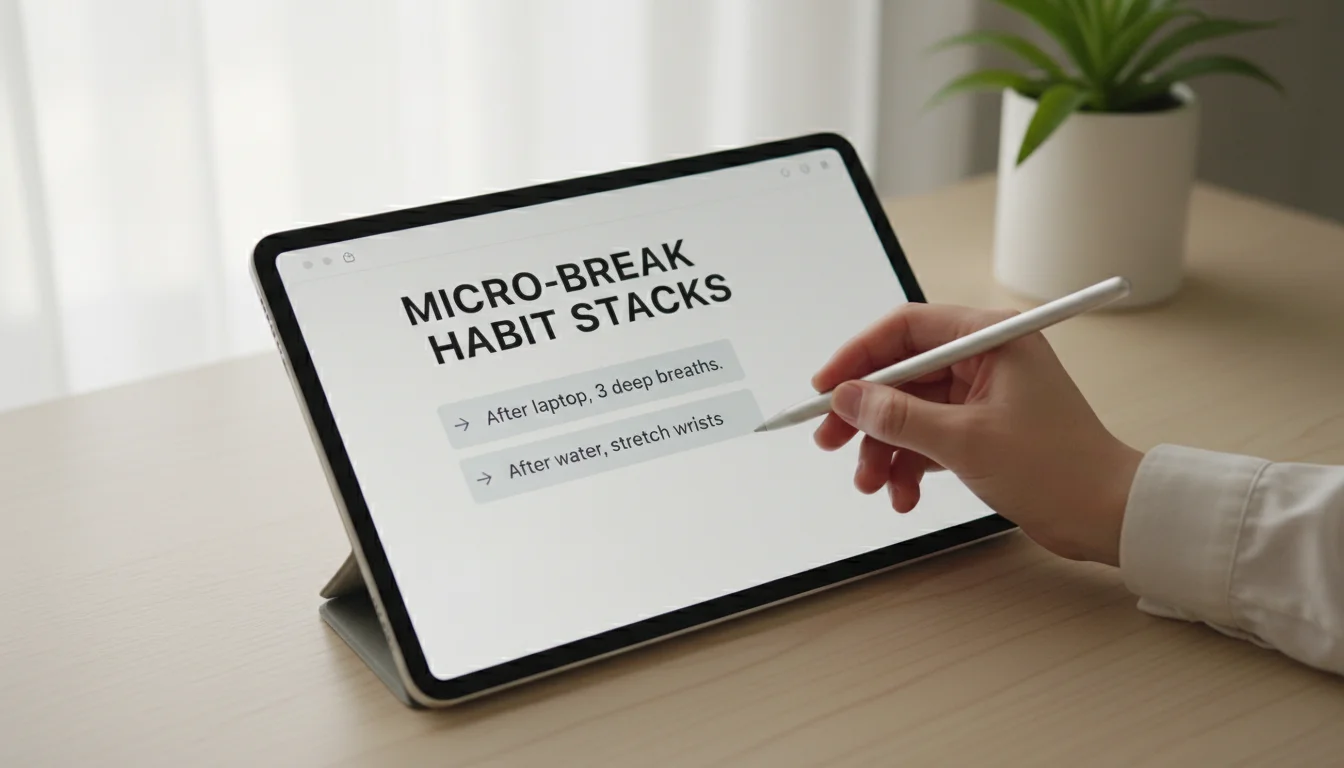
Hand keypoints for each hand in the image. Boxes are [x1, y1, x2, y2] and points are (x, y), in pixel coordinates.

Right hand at [812, 303, 1142, 565]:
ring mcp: (982, 395)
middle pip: (901, 374)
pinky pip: (927, 438)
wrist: (1106, 515)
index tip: (826, 389)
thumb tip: (849, 398)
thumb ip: (898, 416)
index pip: (905, 329)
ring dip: (884, 449)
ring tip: (872, 485)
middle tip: (831, 442)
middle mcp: (984, 359)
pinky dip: (909, 465)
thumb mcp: (964, 441)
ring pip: (909, 411)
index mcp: (990, 339)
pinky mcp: (981, 429)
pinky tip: (903, 495)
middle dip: (865, 414)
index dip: (858, 357)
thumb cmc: (1058, 468)